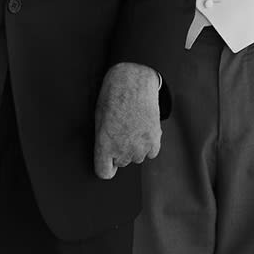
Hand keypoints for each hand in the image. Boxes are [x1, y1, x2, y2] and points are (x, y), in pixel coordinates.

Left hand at [94, 63, 161, 179]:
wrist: (133, 80)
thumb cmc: (112, 97)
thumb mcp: (99, 119)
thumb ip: (103, 141)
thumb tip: (109, 154)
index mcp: (104, 145)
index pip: (104, 172)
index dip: (105, 166)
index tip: (107, 160)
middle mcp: (122, 150)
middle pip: (121, 162)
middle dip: (119, 151)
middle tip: (120, 130)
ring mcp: (140, 147)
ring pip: (137, 157)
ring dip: (135, 147)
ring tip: (132, 125)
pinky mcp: (154, 140)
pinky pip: (151, 152)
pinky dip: (148, 143)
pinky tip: (143, 127)